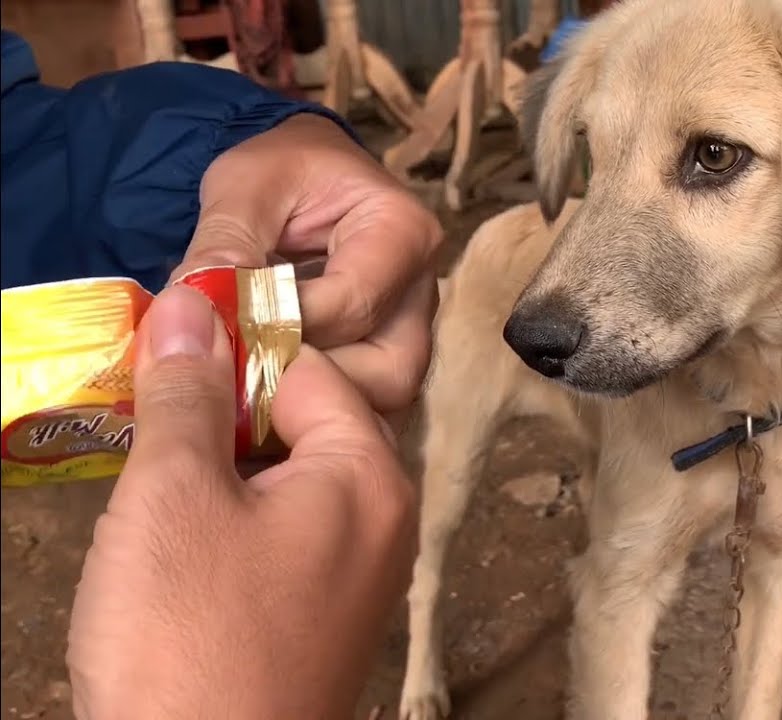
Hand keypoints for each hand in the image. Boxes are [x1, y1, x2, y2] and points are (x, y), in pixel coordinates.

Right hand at [67, 285, 416, 719]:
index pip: (310, 370)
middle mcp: (384, 519)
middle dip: (228, 415)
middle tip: (152, 421)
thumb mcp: (173, 497)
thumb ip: (186, 396)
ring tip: (157, 479)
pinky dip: (236, 520)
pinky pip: (288, 534)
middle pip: (308, 423)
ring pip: (291, 480)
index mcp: (369, 475)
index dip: (235, 354)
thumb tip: (191, 307)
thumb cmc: (190, 638)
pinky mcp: (327, 615)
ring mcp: (360, 573)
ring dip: (224, 469)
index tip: (168, 354)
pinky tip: (181, 538)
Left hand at [171, 112, 441, 416]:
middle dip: (309, 388)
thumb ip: (225, 242)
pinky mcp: (392, 360)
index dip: (281, 329)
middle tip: (236, 380)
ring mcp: (413, 332)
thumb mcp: (242, 185)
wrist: (302, 176)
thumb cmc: (280, 169)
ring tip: (246, 398)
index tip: (218, 332)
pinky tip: (265, 408)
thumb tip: (196, 306)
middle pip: (389, 371)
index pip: (352, 306)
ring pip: (386, 401)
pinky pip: (369, 407)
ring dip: (314, 411)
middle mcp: (423, 291)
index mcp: (403, 231)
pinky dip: (318, 418)